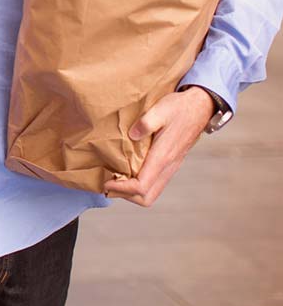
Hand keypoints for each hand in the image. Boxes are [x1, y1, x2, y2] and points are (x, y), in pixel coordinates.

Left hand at [103, 86, 214, 206]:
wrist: (199, 108)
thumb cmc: (178, 108)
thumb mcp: (160, 110)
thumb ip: (146, 123)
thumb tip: (132, 135)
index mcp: (163, 156)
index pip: (141, 186)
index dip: (122, 189)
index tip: (106, 182)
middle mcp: (167, 166)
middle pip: (147, 198)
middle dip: (125, 195)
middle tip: (108, 183)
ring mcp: (170, 167)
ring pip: (151, 193)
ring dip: (132, 193)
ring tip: (115, 179)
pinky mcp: (170, 164)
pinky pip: (155, 184)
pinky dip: (140, 186)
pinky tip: (128, 172)